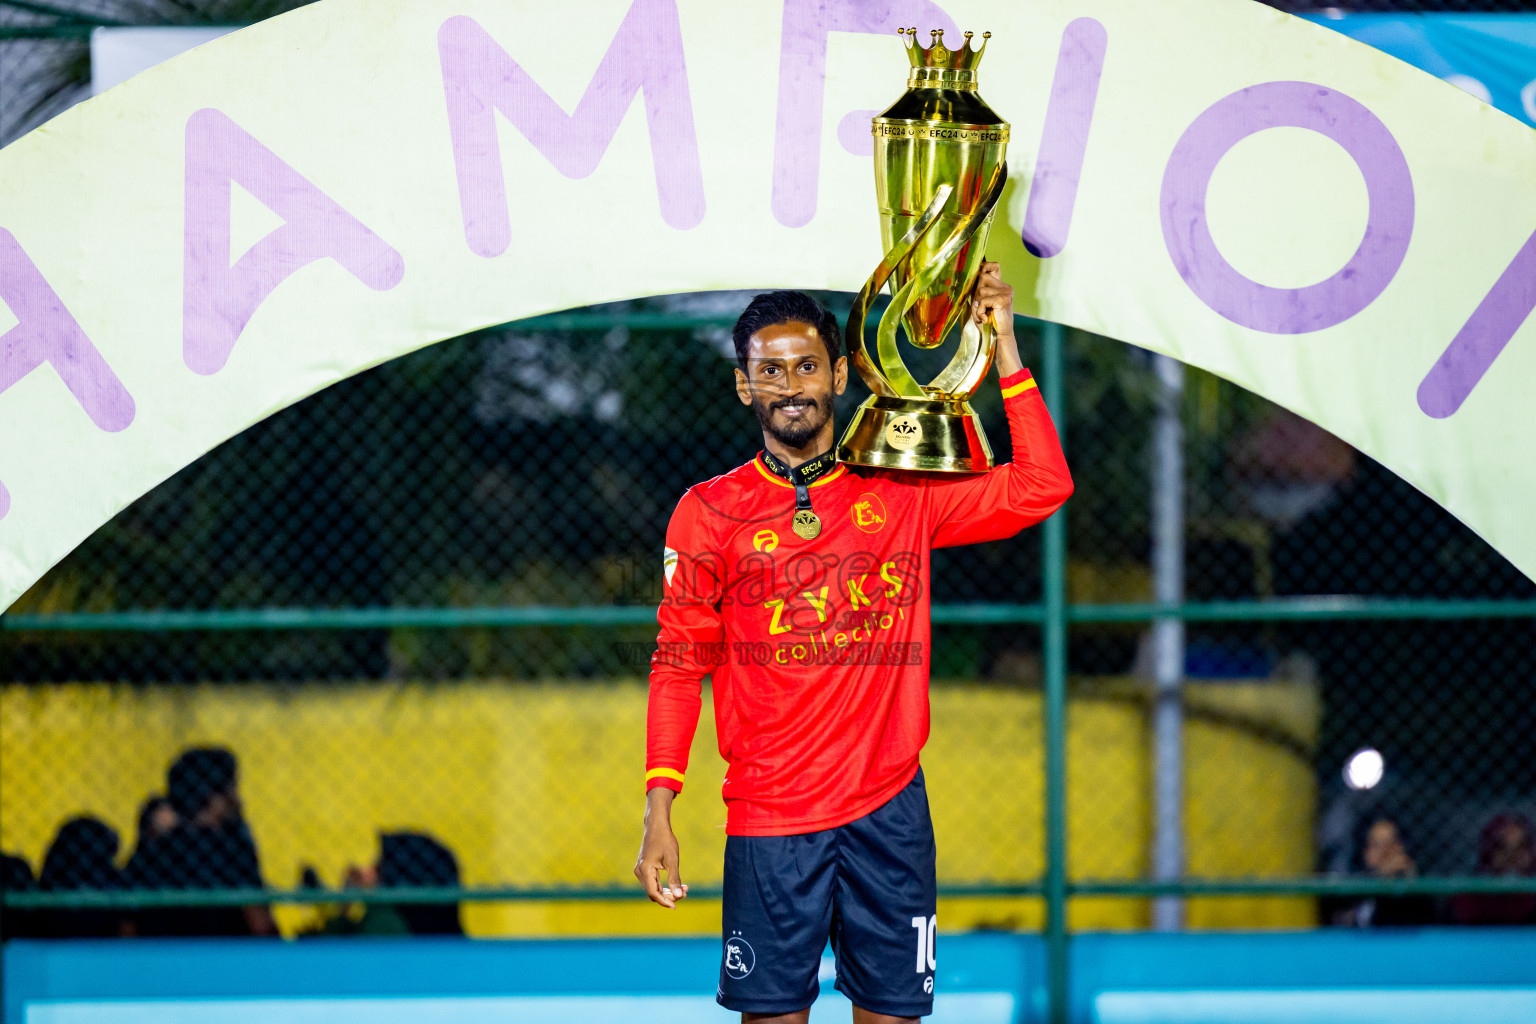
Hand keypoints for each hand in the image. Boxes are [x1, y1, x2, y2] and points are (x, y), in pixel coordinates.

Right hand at [634, 788, 687, 907]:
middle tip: (685, 893)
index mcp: (645, 870)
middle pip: (653, 892)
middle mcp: (639, 872)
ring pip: (653, 888)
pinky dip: (664, 885)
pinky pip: (653, 882)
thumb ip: (675, 879)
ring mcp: (640, 870)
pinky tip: (677, 884)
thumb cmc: (665, 840)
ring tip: (684, 890)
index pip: (653, 893)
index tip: (676, 906)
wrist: (656, 826)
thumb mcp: (673, 860)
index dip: (664, 902)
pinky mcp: (644, 868)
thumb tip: (678, 896)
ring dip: (667, 891)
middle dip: (668, 896)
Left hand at [973, 261, 1022, 377]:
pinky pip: (982, 300)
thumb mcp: (981, 303)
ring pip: (980, 290)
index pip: (994, 266)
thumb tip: (968, 276)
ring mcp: (1006, 292)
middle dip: (976, 293)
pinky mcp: (1004, 299)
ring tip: (983, 315)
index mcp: (1001, 286)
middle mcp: (1006, 287)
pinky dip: (980, 311)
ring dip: (977, 305)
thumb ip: (978, 291)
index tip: (979, 274)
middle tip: (981, 307)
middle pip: (982, 278)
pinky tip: (985, 319)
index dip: (985, 267)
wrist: (998, 338)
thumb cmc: (988, 322)